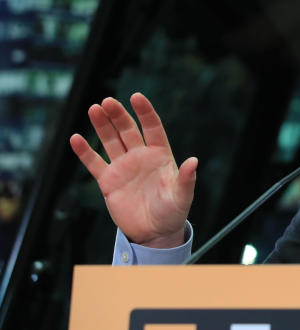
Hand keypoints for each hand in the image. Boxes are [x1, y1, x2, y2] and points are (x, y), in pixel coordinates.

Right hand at [69, 93, 196, 247]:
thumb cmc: (173, 212)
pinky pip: (94, 163)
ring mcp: (123, 167)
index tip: (136, 97)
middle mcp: (141, 156)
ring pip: (111, 141)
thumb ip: (185, 179)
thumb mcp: (182, 196)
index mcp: (160, 154)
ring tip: (94, 109)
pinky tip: (76, 138)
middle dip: (118, 115)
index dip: (145, 112)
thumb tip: (193, 161)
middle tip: (107, 101)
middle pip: (128, 130)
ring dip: (102, 125)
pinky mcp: (107, 181)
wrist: (154, 233)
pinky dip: (84, 151)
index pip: (152, 127)